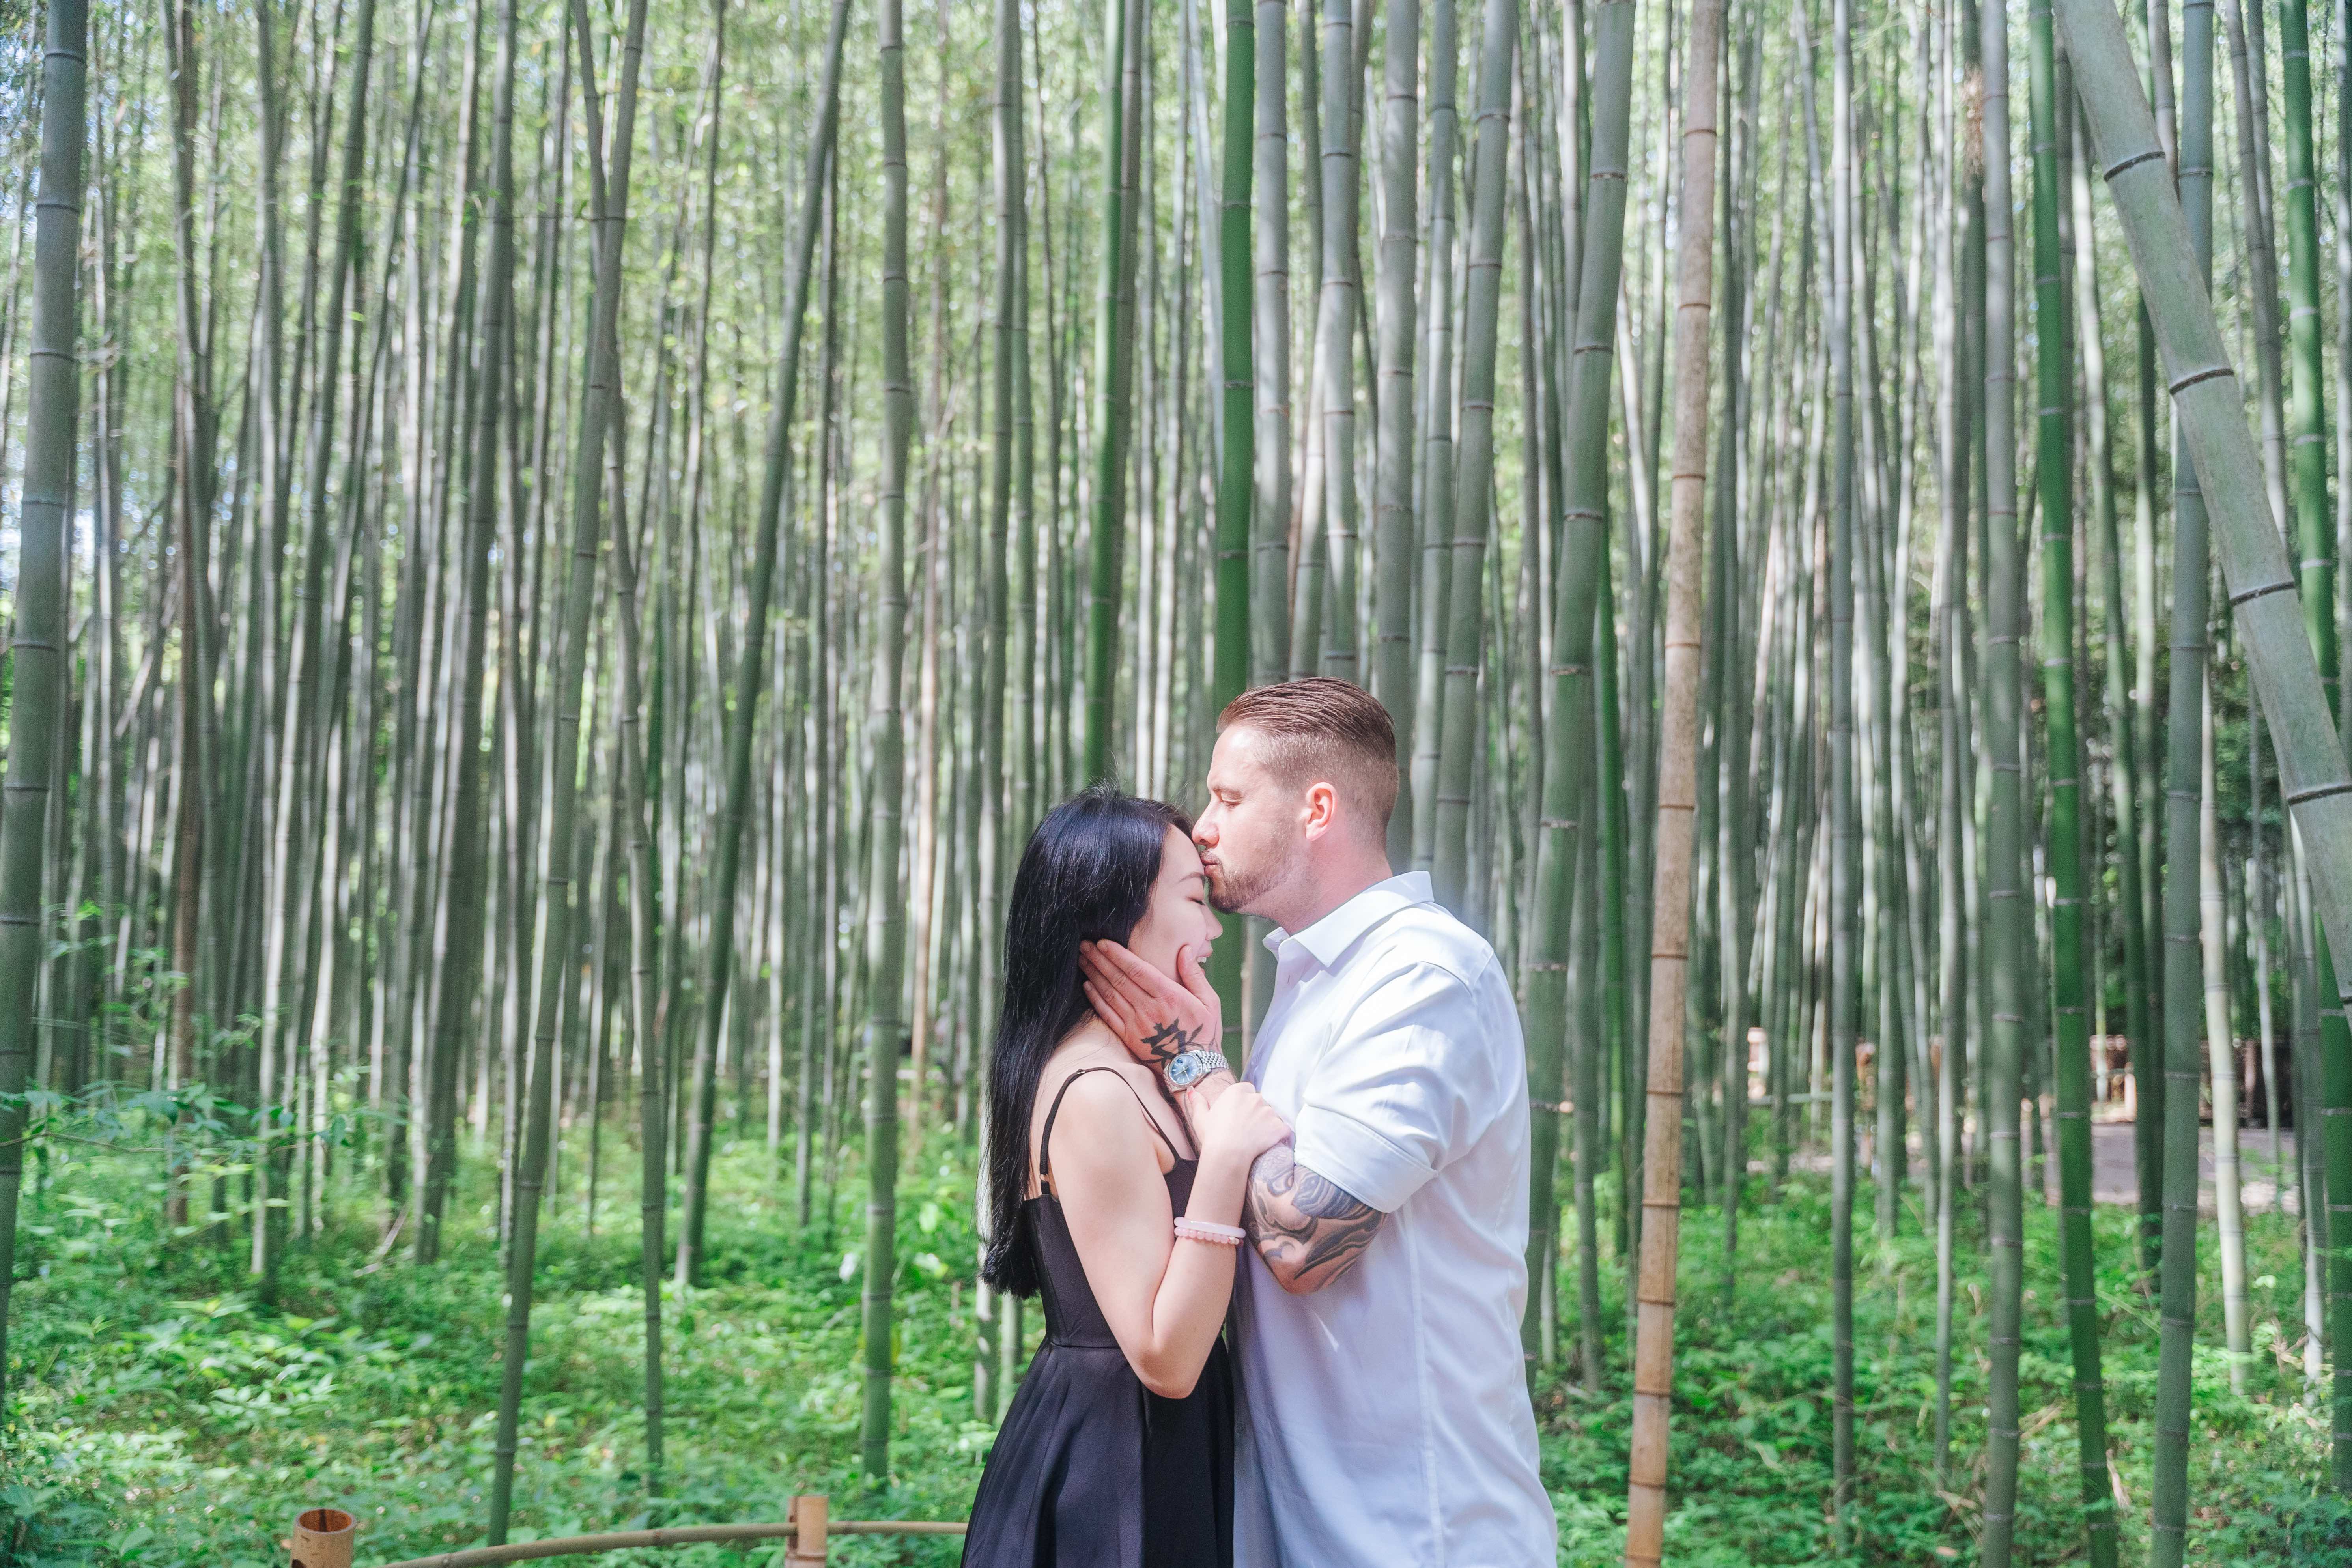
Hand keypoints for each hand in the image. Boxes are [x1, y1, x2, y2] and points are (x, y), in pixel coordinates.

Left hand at [1079, 939, 1221, 1076]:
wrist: (1193, 1070)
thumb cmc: (1204, 1033)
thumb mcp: (1210, 1001)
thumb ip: (1194, 974)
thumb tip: (1185, 949)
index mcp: (1169, 996)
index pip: (1137, 970)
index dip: (1118, 955)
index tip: (1103, 942)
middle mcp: (1149, 1008)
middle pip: (1119, 979)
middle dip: (1100, 960)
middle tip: (1085, 945)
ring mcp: (1136, 1023)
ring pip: (1110, 994)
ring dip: (1094, 975)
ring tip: (1082, 960)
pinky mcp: (1128, 1037)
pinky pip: (1108, 1015)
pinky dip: (1096, 999)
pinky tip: (1087, 986)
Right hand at [1194, 1081, 1290, 1169]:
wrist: (1227, 1155)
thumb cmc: (1212, 1136)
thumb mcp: (1201, 1118)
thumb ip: (1198, 1102)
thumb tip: (1192, 1091)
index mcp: (1237, 1091)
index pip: (1248, 1089)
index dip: (1245, 1102)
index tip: (1240, 1114)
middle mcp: (1255, 1098)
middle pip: (1261, 1102)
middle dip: (1257, 1112)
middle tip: (1247, 1128)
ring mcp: (1269, 1112)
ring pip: (1272, 1115)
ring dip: (1268, 1123)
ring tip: (1257, 1138)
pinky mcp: (1279, 1127)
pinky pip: (1283, 1129)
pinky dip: (1279, 1135)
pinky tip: (1269, 1143)